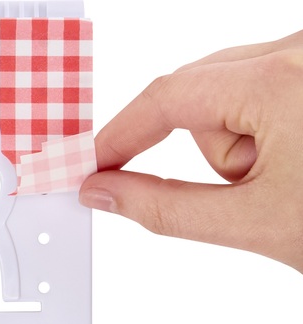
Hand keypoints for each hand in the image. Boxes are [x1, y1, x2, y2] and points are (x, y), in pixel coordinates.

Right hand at [79, 32, 302, 272]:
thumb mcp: (251, 223)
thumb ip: (163, 208)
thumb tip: (107, 192)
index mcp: (283, 81)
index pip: (168, 97)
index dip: (119, 135)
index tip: (92, 166)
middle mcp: (302, 50)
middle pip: (202, 93)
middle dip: (210, 151)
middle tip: (250, 191)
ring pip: (233, 95)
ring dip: (243, 146)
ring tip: (289, 181)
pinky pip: (264, 89)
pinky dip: (264, 130)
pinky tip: (297, 160)